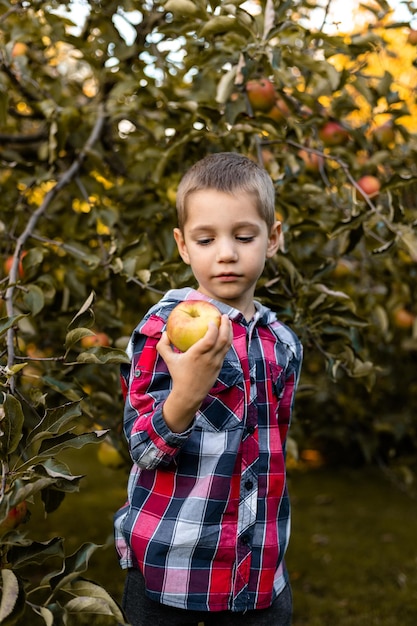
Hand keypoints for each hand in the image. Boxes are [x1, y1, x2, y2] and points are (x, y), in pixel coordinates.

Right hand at [156, 314, 231, 431]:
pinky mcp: (219, 366)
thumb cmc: (178, 375)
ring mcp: (216, 363)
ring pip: (227, 345)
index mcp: (197, 355)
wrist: (189, 394)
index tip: (211, 320)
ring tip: (227, 322)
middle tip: (224, 315)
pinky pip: (225, 350)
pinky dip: (227, 340)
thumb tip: (165, 332)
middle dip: (226, 326)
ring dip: (229, 331)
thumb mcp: (168, 360)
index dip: (213, 328)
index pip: (209, 339)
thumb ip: (163, 345)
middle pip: (222, 340)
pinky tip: (225, 334)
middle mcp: (209, 359)